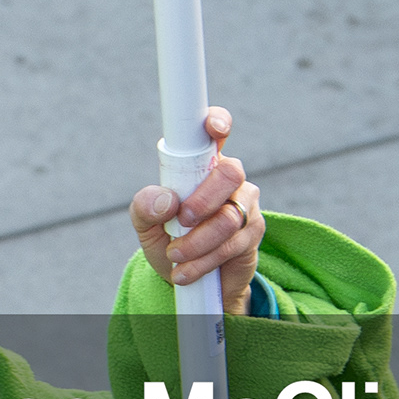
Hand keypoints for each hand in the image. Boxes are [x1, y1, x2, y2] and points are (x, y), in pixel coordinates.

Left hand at [128, 106, 264, 315]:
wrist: (185, 275)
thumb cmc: (167, 239)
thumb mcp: (146, 225)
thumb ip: (145, 207)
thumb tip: (166, 201)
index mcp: (200, 165)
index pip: (215, 135)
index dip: (218, 123)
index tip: (215, 127)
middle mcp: (228, 179)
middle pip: (231, 173)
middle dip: (203, 200)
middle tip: (182, 220)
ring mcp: (245, 204)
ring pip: (229, 216)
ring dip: (197, 241)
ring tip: (175, 256)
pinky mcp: (253, 233)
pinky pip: (232, 244)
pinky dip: (204, 260)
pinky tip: (185, 271)